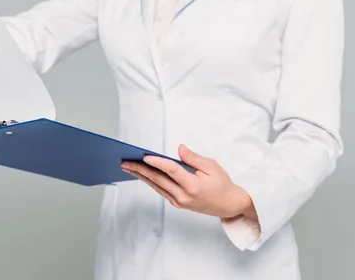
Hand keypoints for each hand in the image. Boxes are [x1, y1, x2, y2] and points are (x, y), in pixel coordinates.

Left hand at [121, 144, 257, 219]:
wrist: (229, 205)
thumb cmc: (222, 183)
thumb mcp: (212, 166)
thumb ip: (193, 158)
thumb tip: (179, 148)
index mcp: (193, 186)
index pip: (171, 171)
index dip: (157, 162)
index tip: (144, 156)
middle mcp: (183, 196)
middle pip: (158, 180)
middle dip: (140, 170)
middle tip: (126, 162)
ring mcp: (179, 202)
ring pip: (156, 186)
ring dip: (141, 176)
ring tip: (128, 167)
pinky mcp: (177, 203)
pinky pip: (161, 190)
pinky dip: (150, 181)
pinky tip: (142, 174)